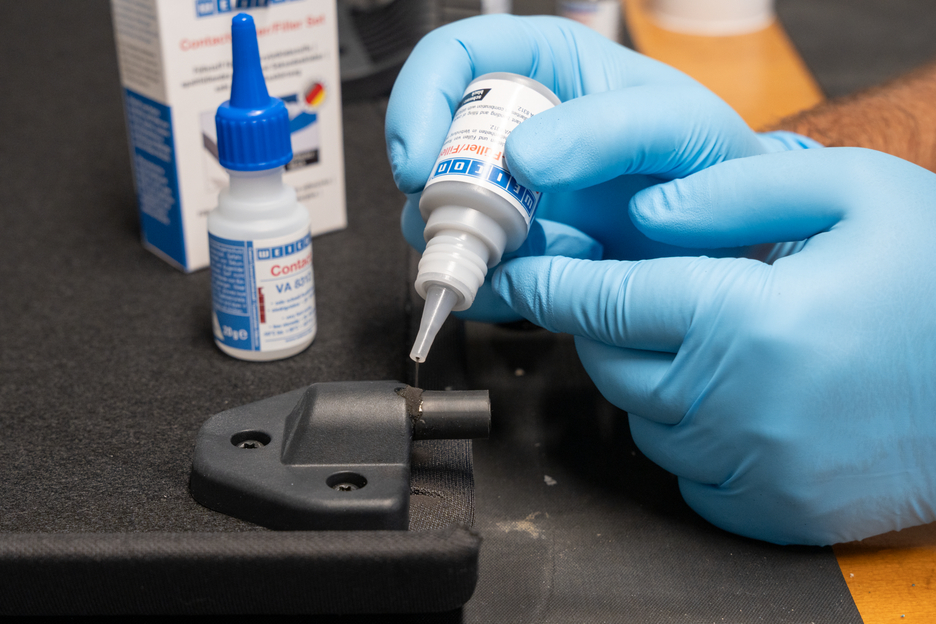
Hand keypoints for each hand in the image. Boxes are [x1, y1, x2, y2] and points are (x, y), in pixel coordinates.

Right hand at [387, 15, 816, 320]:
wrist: (731, 248)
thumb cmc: (716, 171)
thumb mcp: (682, 129)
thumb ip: (610, 127)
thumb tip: (520, 156)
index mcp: (550, 72)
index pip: (456, 55)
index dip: (420, 100)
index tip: (418, 161)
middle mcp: (521, 130)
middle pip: (433, 145)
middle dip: (437, 190)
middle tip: (469, 224)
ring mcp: (514, 194)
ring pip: (440, 212)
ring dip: (466, 243)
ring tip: (529, 257)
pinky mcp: (516, 251)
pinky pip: (470, 268)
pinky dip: (484, 287)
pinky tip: (524, 286)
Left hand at [492, 148, 935, 544]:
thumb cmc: (935, 277)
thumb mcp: (852, 192)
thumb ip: (738, 190)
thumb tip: (650, 213)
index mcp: (747, 320)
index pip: (603, 302)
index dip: (549, 284)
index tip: (517, 275)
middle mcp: (738, 405)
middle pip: (608, 366)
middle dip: (603, 326)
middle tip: (640, 295)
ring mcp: (754, 469)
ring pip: (642, 422)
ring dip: (649, 380)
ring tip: (708, 343)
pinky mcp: (774, 511)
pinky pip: (686, 474)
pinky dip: (688, 435)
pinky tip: (734, 399)